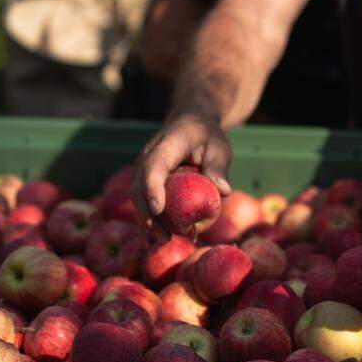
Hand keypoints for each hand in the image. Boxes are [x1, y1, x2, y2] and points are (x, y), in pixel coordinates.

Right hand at [131, 112, 232, 234]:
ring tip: (166, 239)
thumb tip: (224, 192)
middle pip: (138, 185)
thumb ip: (218, 167)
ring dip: (148, 218)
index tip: (158, 208)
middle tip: (165, 237)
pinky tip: (167, 232)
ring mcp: (144, 165)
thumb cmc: (207, 135)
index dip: (153, 187)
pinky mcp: (146, 176)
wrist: (191, 121)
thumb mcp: (218, 147)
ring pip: (137, 194)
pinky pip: (143, 196)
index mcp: (167, 144)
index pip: (154, 166)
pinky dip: (152, 215)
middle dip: (147, 213)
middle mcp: (149, 154)